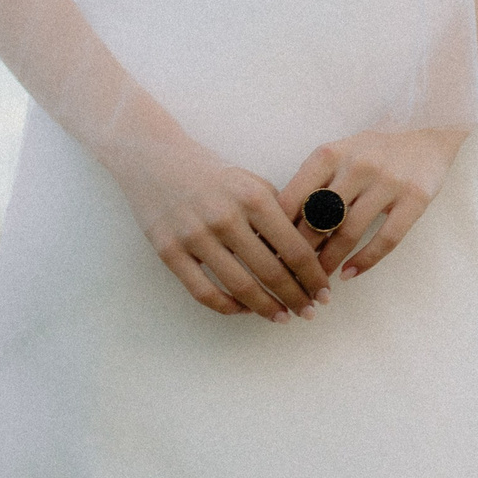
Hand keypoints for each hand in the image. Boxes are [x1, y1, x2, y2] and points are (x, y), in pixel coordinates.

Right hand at [108, 133, 328, 320]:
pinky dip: (228, 307)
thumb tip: (305, 259)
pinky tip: (243, 309)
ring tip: (281, 316)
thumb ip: (278, 217)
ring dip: (266, 308)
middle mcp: (225, 217)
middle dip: (296, 297)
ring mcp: (194, 235)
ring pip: (240, 287)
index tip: (324, 293)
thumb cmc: (213, 176)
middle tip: (309, 312)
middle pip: (271, 272)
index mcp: (253, 197)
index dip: (313, 277)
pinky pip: (203, 292)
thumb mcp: (252, 184)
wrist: (154, 160)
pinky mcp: (169, 251)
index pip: (294, 248)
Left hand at [277, 127, 470, 280]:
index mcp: (328, 154)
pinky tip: (349, 274)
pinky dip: (364, 261)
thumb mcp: (335, 156)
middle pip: (317, 221)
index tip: (268, 256)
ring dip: (329, 263)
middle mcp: (356, 165)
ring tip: (317, 282)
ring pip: (348, 234)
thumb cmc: (370, 151)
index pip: (292, 200)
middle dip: (300, 255)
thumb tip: (277, 228)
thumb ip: (310, 185)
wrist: (427, 132)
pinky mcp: (415, 198)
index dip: (276, 232)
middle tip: (289, 278)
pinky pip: (385, 239)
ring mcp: (388, 182)